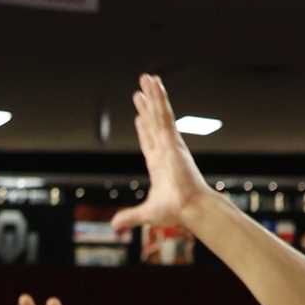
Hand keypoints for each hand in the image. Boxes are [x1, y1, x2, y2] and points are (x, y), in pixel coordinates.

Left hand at [111, 75, 210, 236]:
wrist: (190, 208)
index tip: (139, 117)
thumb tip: (114, 226)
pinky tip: (155, 83)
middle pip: (152, 123)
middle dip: (146, 107)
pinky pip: (164, 113)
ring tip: (146, 78)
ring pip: (158, 113)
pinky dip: (159, 98)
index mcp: (159, 165)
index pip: (148, 142)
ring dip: (152, 95)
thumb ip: (129, 216)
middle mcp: (164, 150)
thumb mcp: (146, 213)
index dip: (143, 129)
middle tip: (140, 92)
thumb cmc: (175, 212)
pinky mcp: (172, 139)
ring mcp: (169, 143)